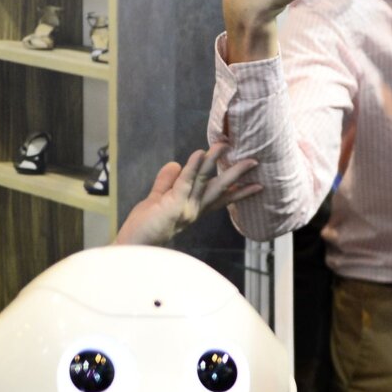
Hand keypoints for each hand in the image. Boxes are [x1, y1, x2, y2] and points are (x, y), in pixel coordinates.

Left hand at [114, 146, 260, 245]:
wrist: (133, 245)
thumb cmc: (144, 227)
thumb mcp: (158, 200)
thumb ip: (167, 182)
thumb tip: (175, 164)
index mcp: (194, 209)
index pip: (220, 197)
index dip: (239, 191)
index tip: (258, 185)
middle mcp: (195, 209)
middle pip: (220, 187)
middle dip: (238, 174)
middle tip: (255, 161)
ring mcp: (186, 207)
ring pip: (204, 180)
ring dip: (215, 161)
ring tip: (225, 145)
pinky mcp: (174, 205)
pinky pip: (186, 182)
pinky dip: (193, 167)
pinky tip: (200, 153)